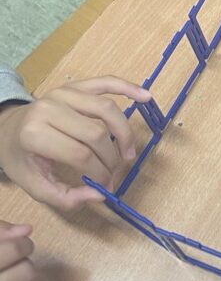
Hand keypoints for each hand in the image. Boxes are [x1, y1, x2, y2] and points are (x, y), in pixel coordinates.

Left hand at [0, 77, 150, 210]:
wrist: (8, 128)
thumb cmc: (22, 157)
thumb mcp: (34, 185)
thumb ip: (64, 198)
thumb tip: (99, 195)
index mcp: (35, 134)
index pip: (80, 155)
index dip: (100, 173)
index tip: (106, 186)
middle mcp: (49, 108)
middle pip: (96, 133)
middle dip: (111, 158)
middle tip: (115, 173)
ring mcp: (64, 93)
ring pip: (107, 109)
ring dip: (124, 133)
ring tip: (128, 153)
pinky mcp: (75, 85)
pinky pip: (106, 82)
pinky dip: (128, 87)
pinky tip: (146, 97)